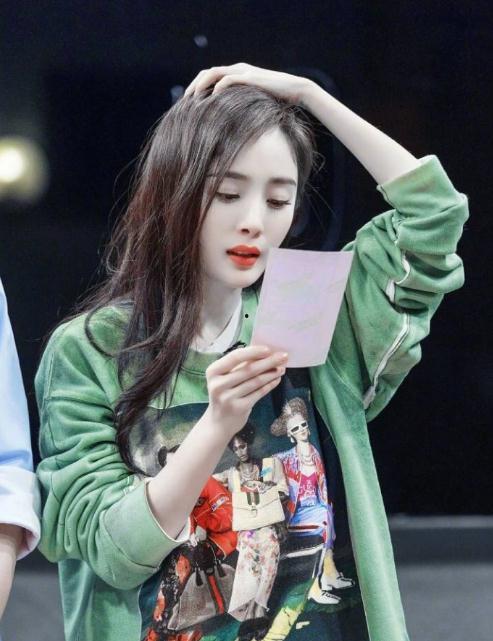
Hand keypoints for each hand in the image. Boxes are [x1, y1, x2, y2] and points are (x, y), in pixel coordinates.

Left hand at [183, 62, 313, 105]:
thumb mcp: (253, 104)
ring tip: (193, 98)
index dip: (197, 87)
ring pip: (214, 73)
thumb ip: (239, 107)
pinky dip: (218, 87)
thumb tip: (227, 125)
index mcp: (235, 73)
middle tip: (185, 100)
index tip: (188, 102)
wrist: (295, 90)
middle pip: (207, 72)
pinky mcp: (250, 77)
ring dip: (202, 84)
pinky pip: (229, 79)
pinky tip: (212, 98)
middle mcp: (237, 69)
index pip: (209, 76)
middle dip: (194, 85)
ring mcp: (243, 71)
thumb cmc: (276, 100)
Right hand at [204, 344, 287, 438]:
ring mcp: (228, 398)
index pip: (235, 357)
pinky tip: (276, 379)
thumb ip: (240, 365)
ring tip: (282, 368)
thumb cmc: (224, 394)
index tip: (268, 349)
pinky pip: (259, 393)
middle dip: (269, 362)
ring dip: (271, 373)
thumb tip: (264, 352)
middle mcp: (218, 385)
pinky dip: (270, 385)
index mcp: (213, 371)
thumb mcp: (225, 378)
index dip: (253, 352)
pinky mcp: (239, 408)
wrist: (218, 422)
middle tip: (283, 356)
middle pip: (248, 369)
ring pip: (256, 381)